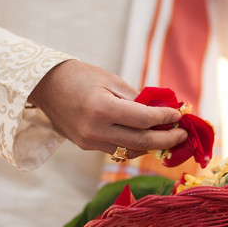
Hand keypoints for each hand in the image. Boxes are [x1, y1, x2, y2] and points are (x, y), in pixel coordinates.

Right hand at [28, 60, 187, 158]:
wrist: (45, 85)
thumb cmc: (80, 76)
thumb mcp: (111, 80)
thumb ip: (138, 98)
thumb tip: (164, 110)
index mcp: (102, 109)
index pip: (144, 120)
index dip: (166, 119)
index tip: (179, 114)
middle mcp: (95, 130)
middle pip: (141, 142)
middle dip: (166, 140)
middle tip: (183, 135)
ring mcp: (89, 141)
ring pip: (130, 150)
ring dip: (152, 146)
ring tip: (168, 137)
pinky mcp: (85, 146)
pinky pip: (117, 150)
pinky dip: (134, 145)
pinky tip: (146, 137)